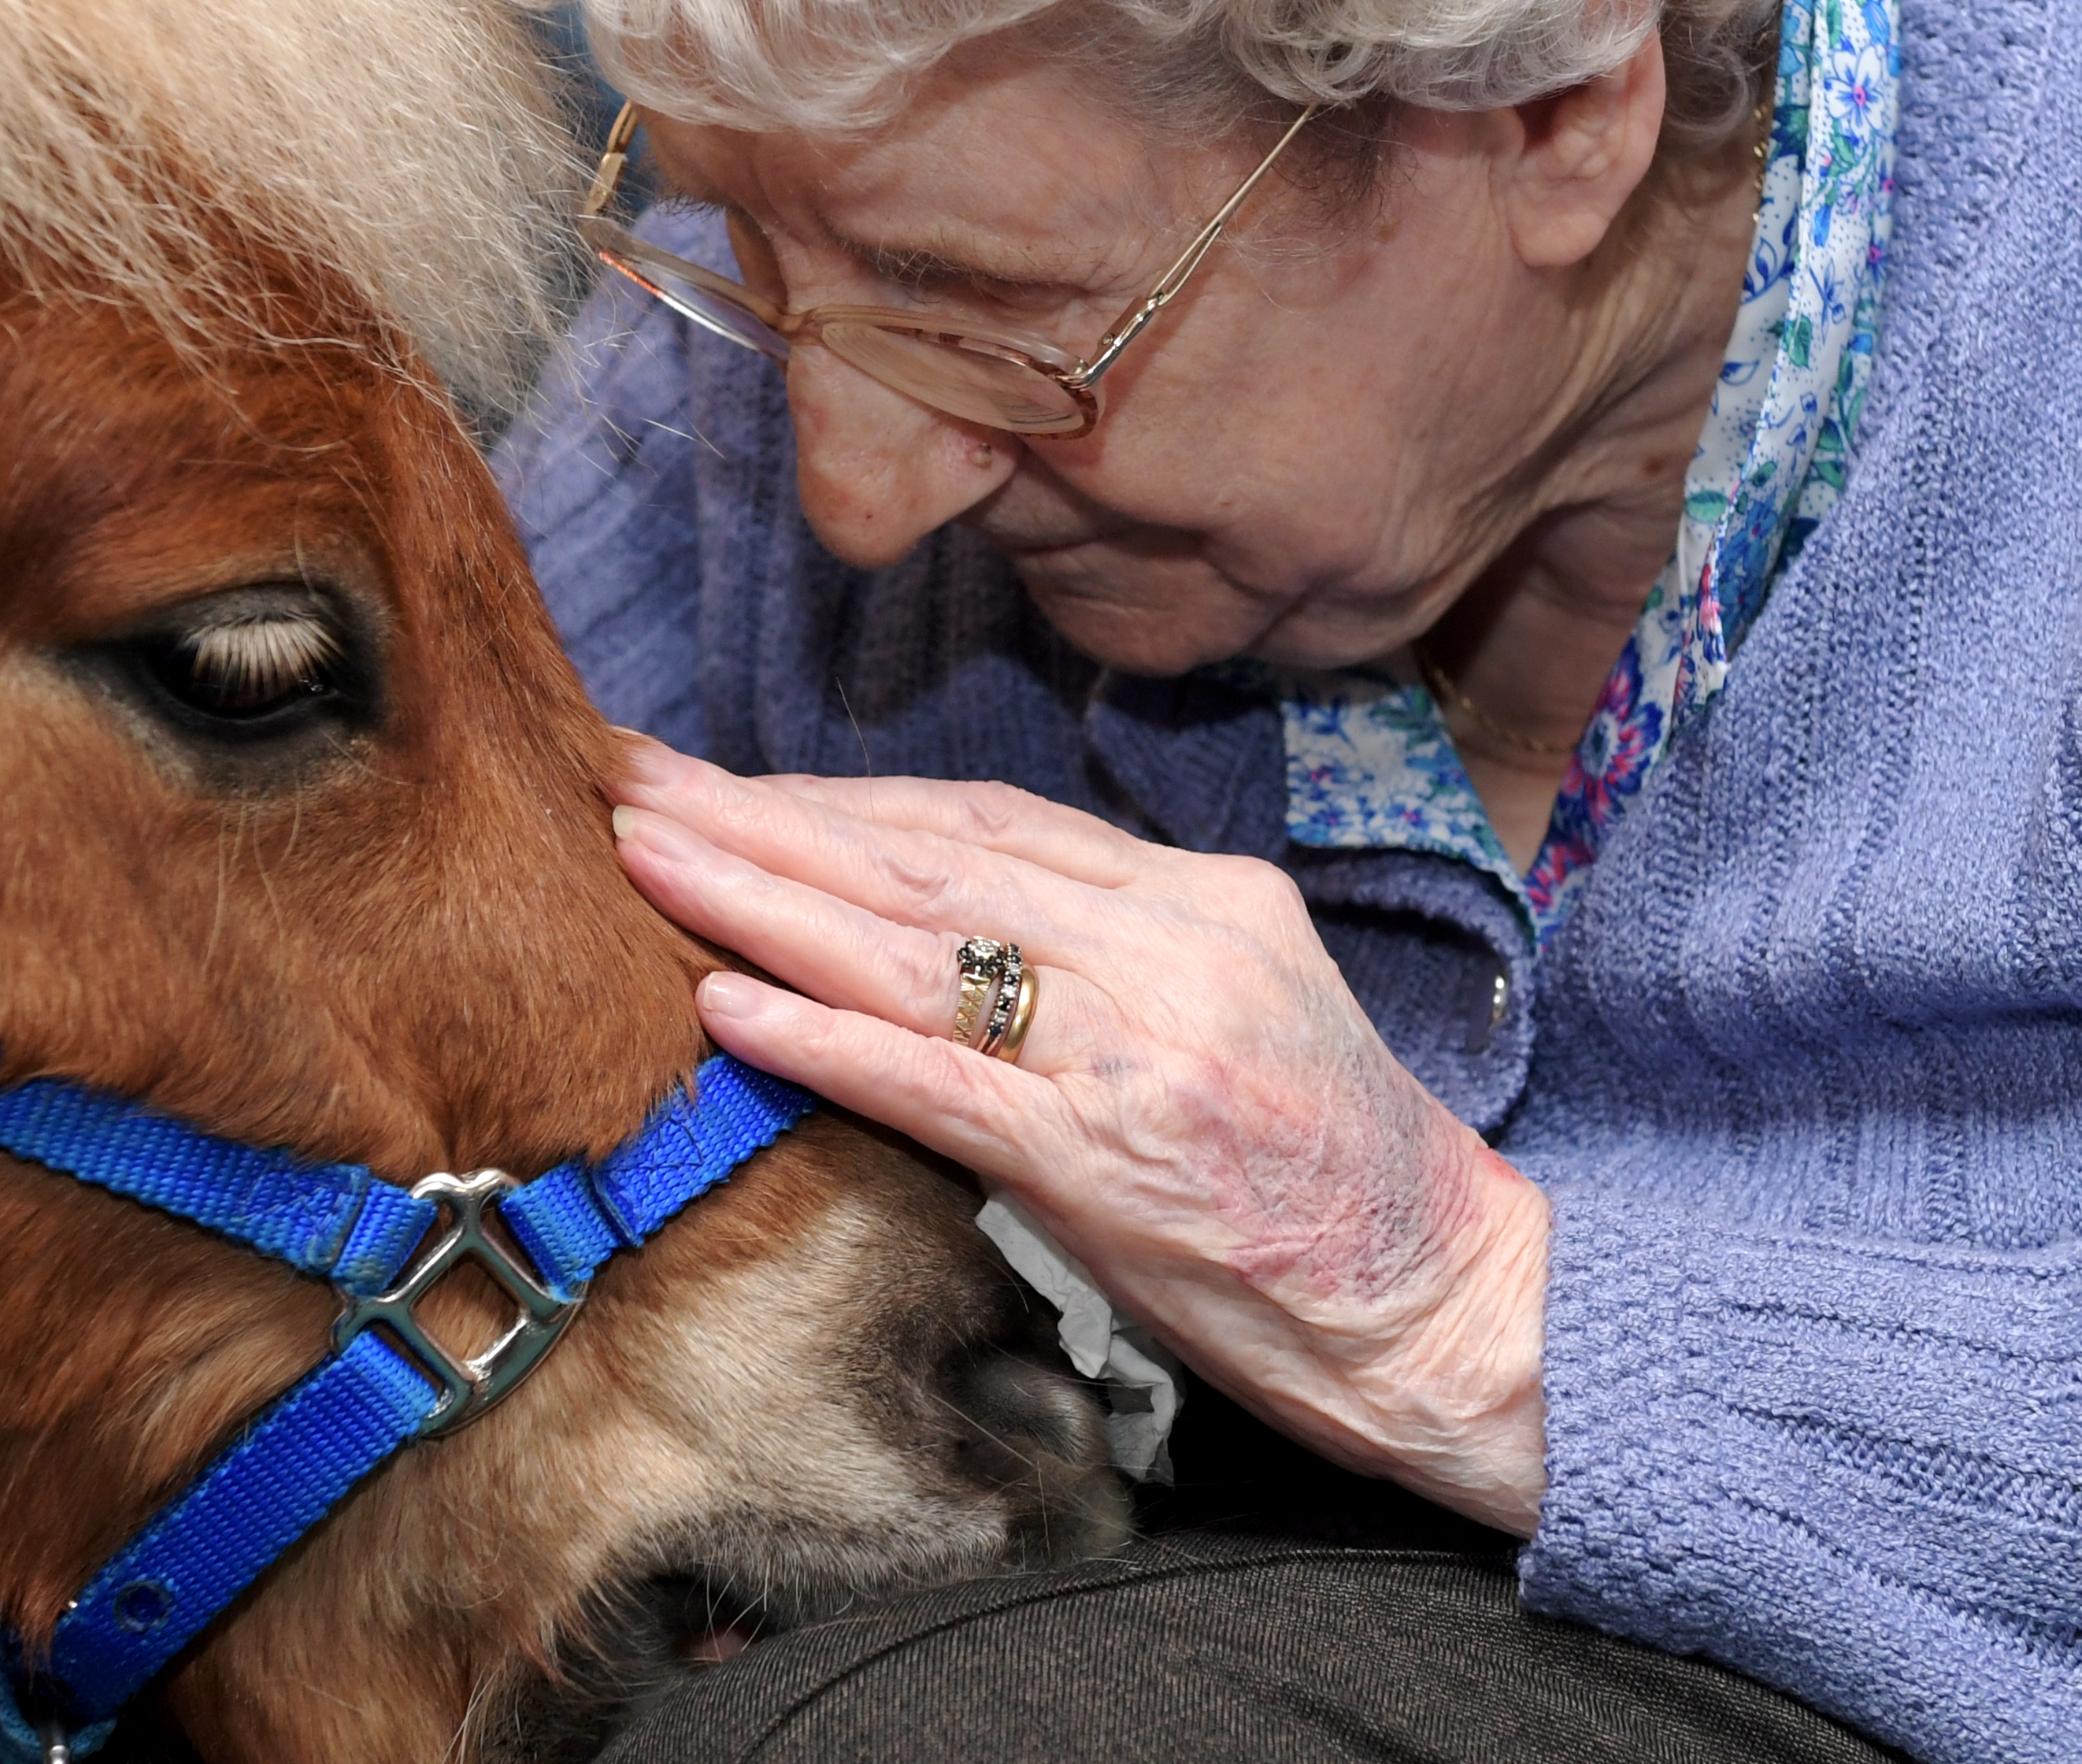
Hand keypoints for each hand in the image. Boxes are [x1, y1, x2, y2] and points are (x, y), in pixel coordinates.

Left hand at [609, 739, 1552, 1532]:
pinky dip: (823, 1034)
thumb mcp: (1234, 1022)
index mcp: (1205, 899)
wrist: (1449, 1307)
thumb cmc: (1333, 1182)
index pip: (986, 820)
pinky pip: (938, 1081)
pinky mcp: (1111, 1157)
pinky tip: (723, 998)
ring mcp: (1142, 1045)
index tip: (729, 779)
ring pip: (916, 944)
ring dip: (759, 894)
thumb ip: (1109, 959)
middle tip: (632, 775)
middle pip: (930, 857)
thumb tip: (941, 927)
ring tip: (640, 854)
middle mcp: (1173, 944)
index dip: (842, 796)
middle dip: (767, 814)